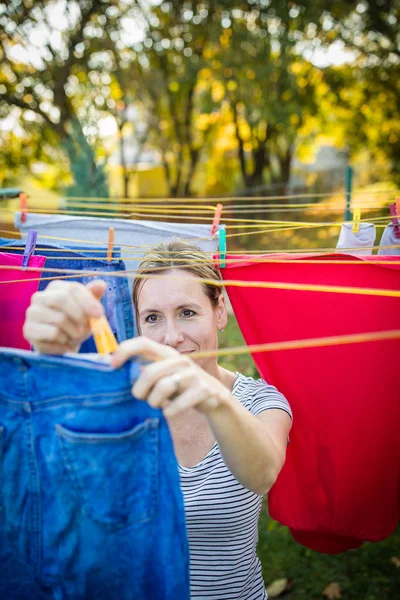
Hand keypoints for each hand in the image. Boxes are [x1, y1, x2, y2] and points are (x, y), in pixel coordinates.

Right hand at [23, 279, 105, 353]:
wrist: (61, 345)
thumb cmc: (75, 323)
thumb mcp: (86, 309)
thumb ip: (93, 296)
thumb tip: (101, 284)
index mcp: (55, 287)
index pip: (72, 288)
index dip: (87, 301)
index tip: (99, 315)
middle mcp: (40, 296)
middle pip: (61, 299)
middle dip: (79, 316)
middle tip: (87, 329)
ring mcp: (32, 313)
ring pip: (59, 319)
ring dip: (74, 332)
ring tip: (76, 337)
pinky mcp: (28, 330)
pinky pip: (53, 334)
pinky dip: (65, 341)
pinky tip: (65, 344)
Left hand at [112, 337, 229, 417]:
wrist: (215, 398)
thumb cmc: (179, 387)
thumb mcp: (163, 376)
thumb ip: (143, 371)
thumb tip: (110, 369)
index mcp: (166, 353)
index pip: (143, 342)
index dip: (125, 350)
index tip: (112, 365)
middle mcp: (179, 360)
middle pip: (149, 372)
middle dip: (139, 390)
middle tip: (141, 398)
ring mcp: (193, 374)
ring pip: (163, 387)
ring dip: (154, 402)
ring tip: (156, 405)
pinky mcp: (204, 389)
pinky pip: (178, 404)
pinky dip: (170, 411)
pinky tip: (169, 412)